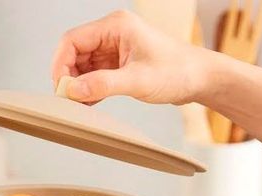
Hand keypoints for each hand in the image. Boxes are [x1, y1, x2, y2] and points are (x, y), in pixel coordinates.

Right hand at [51, 10, 214, 104]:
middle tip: (70, 100)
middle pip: (74, 53)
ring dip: (79, 85)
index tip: (61, 88)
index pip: (72, 40)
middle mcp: (112, 34)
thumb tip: (73, 90)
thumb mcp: (138, 80)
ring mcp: (115, 49)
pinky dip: (89, 89)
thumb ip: (103, 84)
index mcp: (115, 26)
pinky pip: (94, 75)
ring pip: (82, 66)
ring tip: (81, 104)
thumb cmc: (178, 71)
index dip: (61, 64)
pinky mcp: (119, 64)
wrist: (201, 79)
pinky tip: (90, 103)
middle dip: (68, 77)